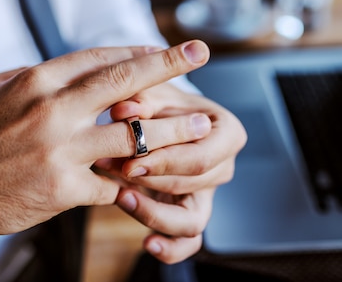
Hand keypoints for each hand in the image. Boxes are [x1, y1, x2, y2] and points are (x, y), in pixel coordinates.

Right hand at [0, 40, 210, 267]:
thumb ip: (25, 75)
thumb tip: (60, 68)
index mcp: (36, 81)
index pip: (99, 58)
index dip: (137, 53)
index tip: (163, 49)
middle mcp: (53, 109)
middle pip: (124, 82)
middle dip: (168, 65)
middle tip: (201, 53)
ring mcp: (62, 150)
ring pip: (133, 134)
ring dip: (171, 130)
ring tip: (200, 124)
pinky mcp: (65, 188)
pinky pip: (114, 181)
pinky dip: (130, 180)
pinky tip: (146, 179)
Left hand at [96, 82, 246, 262]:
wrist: (162, 115)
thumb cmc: (163, 102)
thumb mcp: (153, 93)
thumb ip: (140, 100)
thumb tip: (124, 112)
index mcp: (227, 132)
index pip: (201, 156)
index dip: (166, 163)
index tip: (132, 162)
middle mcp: (224, 165)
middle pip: (191, 184)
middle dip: (150, 180)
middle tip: (114, 171)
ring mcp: (209, 192)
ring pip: (192, 220)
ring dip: (154, 213)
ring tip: (122, 198)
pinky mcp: (191, 211)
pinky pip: (188, 242)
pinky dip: (171, 249)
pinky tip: (147, 243)